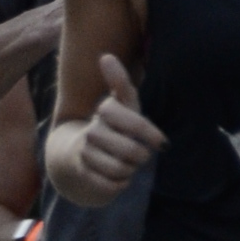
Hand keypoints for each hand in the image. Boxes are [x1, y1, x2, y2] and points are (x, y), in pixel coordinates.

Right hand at [75, 54, 166, 194]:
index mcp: (105, 112)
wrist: (77, 154)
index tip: (162, 143)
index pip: (134, 123)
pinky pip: (112, 185)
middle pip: (131, 151)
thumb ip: (120, 83)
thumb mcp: (122, 105)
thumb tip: (105, 55)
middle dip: (141, 156)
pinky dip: (120, 184)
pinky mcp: (84, 176)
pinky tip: (117, 177)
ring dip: (130, 170)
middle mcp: (92, 132)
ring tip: (126, 165)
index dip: (151, 134)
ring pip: (121, 169)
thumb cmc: (111, 127)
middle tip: (140, 155)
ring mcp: (86, 154)